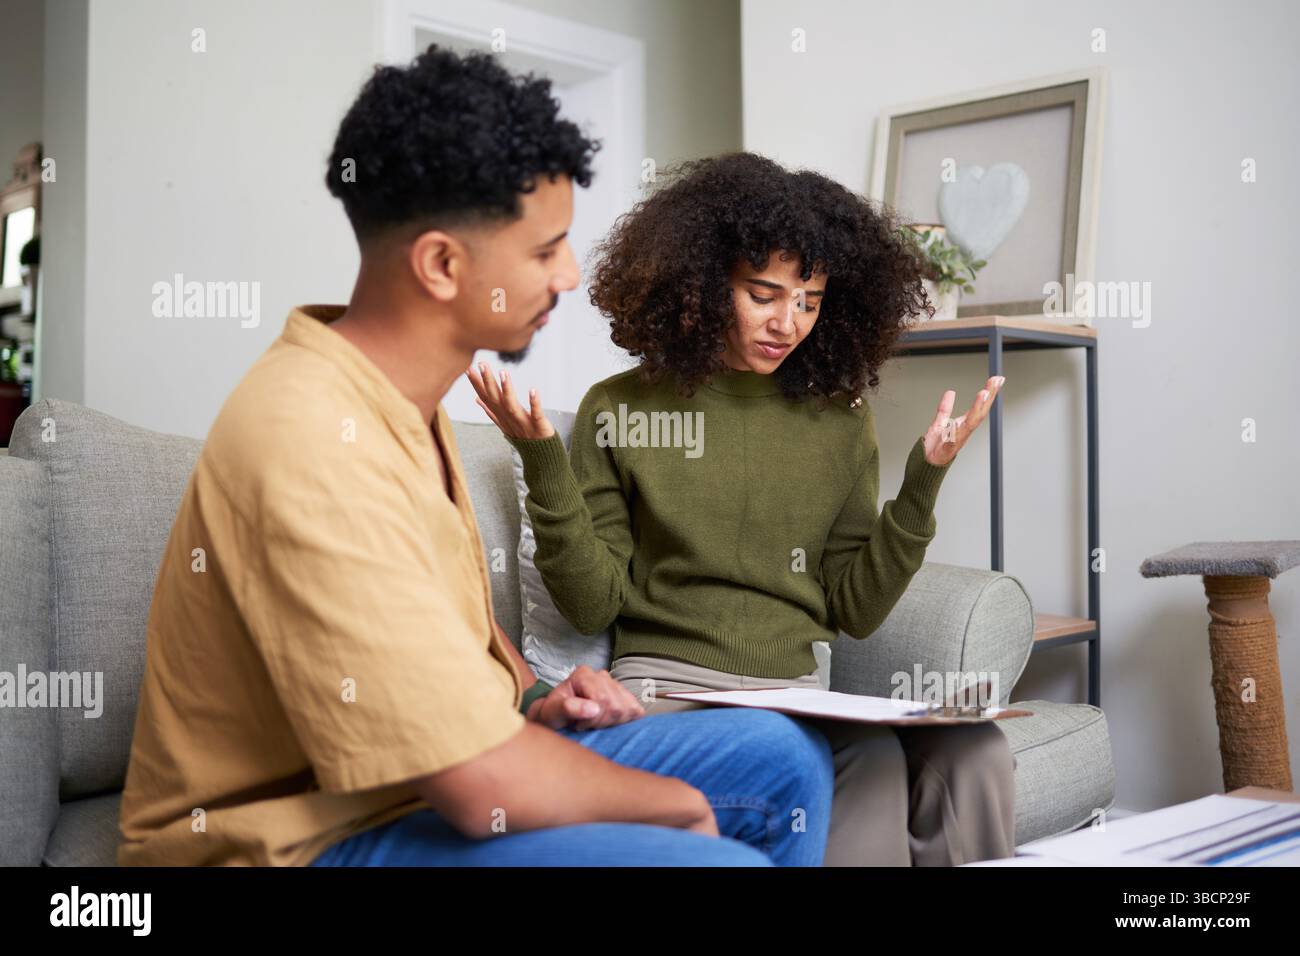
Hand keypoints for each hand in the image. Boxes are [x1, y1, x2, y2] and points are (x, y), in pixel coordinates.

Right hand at [465, 360, 554, 439]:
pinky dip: (535, 403)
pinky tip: (533, 390)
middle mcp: (509, 418)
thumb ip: (490, 410)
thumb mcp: (504, 422)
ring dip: (507, 390)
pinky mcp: (538, 425)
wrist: (540, 455)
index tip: (468, 368)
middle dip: (488, 382)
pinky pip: (536, 414)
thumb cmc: (523, 436)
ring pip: (512, 405)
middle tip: (481, 364)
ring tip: (503, 373)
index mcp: (501, 415)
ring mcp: (523, 422)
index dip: (477, 384)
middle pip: (496, 399)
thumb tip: (477, 399)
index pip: (486, 397)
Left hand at [526, 665, 645, 729]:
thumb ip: (568, 708)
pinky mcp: (623, 694)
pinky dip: (626, 720)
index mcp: (583, 675)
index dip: (594, 719)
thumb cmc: (552, 714)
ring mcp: (613, 683)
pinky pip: (636, 709)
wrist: (555, 714)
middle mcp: (600, 675)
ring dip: (613, 723)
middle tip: (586, 725)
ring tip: (595, 723)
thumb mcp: (552, 713)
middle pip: (617, 705)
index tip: (578, 725)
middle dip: (603, 722)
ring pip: (629, 708)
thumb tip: (594, 708)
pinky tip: (609, 722)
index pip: (603, 700)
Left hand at [921, 375, 1005, 465]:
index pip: (979, 407)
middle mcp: (964, 432)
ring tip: (983, 392)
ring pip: (971, 423)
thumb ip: (945, 408)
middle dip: (989, 396)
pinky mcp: (948, 448)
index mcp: (963, 425)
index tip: (997, 379)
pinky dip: (959, 428)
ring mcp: (958, 440)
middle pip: (980, 412)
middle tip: (996, 380)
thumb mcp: (939, 423)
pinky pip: (955, 437)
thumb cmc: (935, 448)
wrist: (926, 466)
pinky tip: (963, 419)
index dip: (989, 393)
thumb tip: (951, 392)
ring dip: (978, 408)